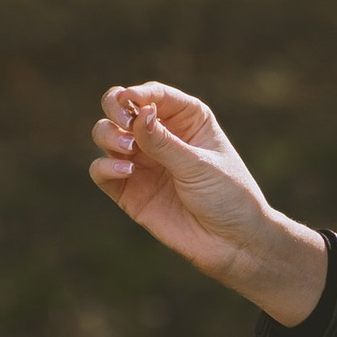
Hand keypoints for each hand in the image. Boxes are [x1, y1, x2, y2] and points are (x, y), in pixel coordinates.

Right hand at [88, 81, 327, 324]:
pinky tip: (126, 172)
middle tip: (124, 121)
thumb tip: (139, 113)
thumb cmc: (228, 197)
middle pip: (121, 108)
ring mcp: (142, 163)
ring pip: (106, 135)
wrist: (233, 243)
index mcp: (186, 119)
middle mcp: (160, 136)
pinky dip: (105, 167)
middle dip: (115, 108)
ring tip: (128, 150)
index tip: (129, 100)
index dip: (137, 93)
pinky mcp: (129, 190)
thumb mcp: (199, 165)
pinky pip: (102, 171)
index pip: (155, 94)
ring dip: (109, 136)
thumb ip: (164, 142)